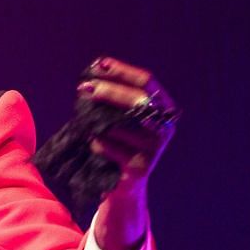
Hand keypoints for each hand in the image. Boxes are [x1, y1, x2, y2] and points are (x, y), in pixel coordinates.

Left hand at [76, 56, 176, 183]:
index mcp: (165, 110)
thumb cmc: (120, 144)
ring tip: (87, 123)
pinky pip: (109, 146)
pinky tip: (93, 143)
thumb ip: (117, 97)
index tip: (99, 65)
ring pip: (120, 125)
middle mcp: (164, 128)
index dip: (122, 71)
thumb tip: (96, 72)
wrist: (123, 185)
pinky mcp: (139, 168)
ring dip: (98, 122)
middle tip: (84, 88)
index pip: (147, 82)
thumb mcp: (123, 118)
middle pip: (139, 100)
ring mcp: (154, 149)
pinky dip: (96, 143)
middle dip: (109, 91)